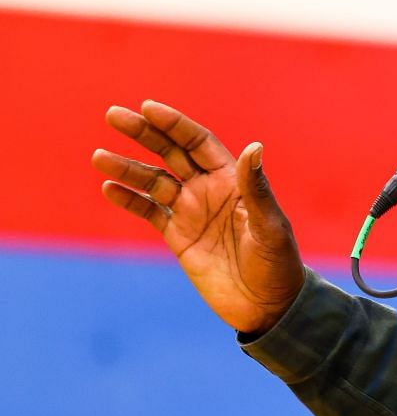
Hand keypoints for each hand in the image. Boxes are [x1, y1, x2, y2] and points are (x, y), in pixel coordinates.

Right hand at [92, 100, 304, 334]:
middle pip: (171, 153)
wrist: (267, 306)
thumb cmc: (278, 265)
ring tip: (100, 156)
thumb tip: (254, 147)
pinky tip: (109, 188)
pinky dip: (129, 200)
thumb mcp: (270, 227)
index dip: (175, 125)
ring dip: (127, 168)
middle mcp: (209, 190)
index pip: (198, 143)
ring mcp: (191, 212)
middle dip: (144, 133)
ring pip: (153, 181)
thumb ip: (256, 190)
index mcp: (234, 181)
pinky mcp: (178, 237)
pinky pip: (149, 212)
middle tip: (113, 114)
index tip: (148, 108)